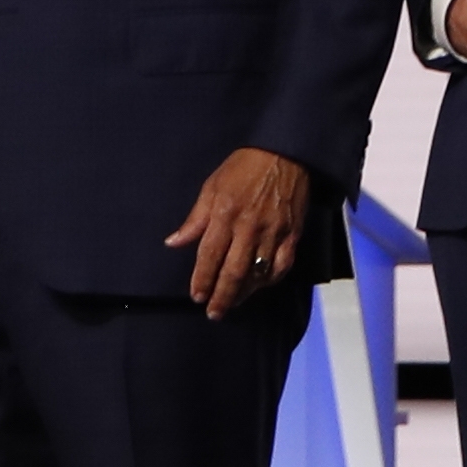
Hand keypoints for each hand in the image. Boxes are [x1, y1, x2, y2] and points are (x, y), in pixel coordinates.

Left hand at [163, 147, 312, 317]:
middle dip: (222, 295)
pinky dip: (270, 280)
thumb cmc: (243, 168)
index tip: (196, 296)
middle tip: (214, 312)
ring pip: (258, 273)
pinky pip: (282, 265)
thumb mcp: (211, 187)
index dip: (202, 279)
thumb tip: (173, 242)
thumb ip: (194, 219)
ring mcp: (273, 233)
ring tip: (232, 303)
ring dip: (244, 293)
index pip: (210, 255)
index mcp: (225, 215)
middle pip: (234, 271)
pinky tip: (260, 286)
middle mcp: (249, 228)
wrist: (285, 154)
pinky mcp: (293, 234)